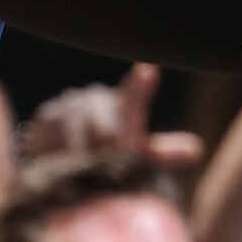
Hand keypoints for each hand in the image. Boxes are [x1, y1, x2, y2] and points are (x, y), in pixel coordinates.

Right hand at [17, 59, 206, 176]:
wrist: (68, 170)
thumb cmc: (110, 161)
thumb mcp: (138, 161)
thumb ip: (162, 155)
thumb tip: (195, 149)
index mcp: (123, 106)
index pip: (134, 96)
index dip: (140, 86)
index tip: (148, 71)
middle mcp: (97, 98)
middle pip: (102, 121)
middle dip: (104, 146)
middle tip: (103, 164)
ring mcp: (70, 104)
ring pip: (75, 125)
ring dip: (79, 150)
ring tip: (82, 167)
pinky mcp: (46, 116)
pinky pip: (52, 131)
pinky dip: (57, 148)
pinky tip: (60, 161)